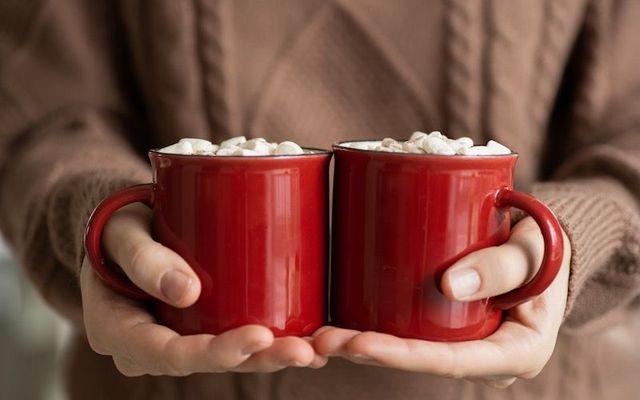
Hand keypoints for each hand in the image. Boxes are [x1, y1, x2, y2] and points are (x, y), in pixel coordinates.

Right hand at [81, 203, 326, 375]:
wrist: (123, 232)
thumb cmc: (117, 228)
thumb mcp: (121, 232)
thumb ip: (144, 258)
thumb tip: (187, 292)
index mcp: (120, 332)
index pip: (170, 354)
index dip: (217, 351)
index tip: (259, 336)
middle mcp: (153, 346)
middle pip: (209, 362)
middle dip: (260, 359)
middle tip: (304, 350)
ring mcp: (180, 338)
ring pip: (229, 357)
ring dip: (274, 355)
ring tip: (318, 349)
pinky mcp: (203, 325)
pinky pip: (237, 339)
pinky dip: (274, 342)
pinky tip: (313, 342)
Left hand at [314, 217, 570, 388]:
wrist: (547, 246)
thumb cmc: (546, 247)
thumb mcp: (535, 251)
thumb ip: (501, 265)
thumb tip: (448, 286)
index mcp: (516, 352)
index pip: (452, 362)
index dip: (404, 357)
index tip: (361, 344)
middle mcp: (488, 357)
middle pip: (423, 361)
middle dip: (371, 353)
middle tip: (324, 340)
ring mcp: (468, 343)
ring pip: (413, 350)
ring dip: (365, 345)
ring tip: (321, 335)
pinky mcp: (452, 327)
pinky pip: (414, 333)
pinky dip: (379, 328)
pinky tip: (343, 320)